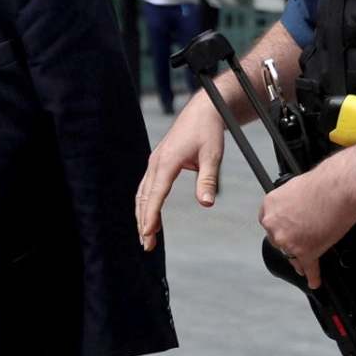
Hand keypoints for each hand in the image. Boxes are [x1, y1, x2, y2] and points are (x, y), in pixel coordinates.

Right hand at [136, 93, 225, 249]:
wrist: (202, 111)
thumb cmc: (208, 131)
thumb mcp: (212, 156)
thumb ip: (207, 181)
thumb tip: (206, 204)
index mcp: (167, 162)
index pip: (156, 194)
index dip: (151, 216)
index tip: (148, 234)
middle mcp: (156, 163)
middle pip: (144, 198)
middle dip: (143, 222)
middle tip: (146, 245)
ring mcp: (154, 162)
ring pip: (142, 193)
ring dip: (142, 215)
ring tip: (146, 236)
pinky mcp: (157, 163)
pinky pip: (146, 187)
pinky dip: (146, 204)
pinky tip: (149, 216)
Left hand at [258, 165, 355, 288]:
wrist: (340, 189)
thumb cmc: (324, 184)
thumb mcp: (294, 188)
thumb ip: (289, 204)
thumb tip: (294, 210)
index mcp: (270, 207)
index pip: (269, 225)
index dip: (280, 230)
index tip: (286, 234)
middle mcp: (274, 225)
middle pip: (278, 241)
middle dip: (290, 244)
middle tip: (302, 243)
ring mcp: (289, 240)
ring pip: (292, 256)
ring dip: (300, 259)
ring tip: (306, 262)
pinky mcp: (305, 252)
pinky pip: (308, 268)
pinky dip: (312, 275)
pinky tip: (314, 280)